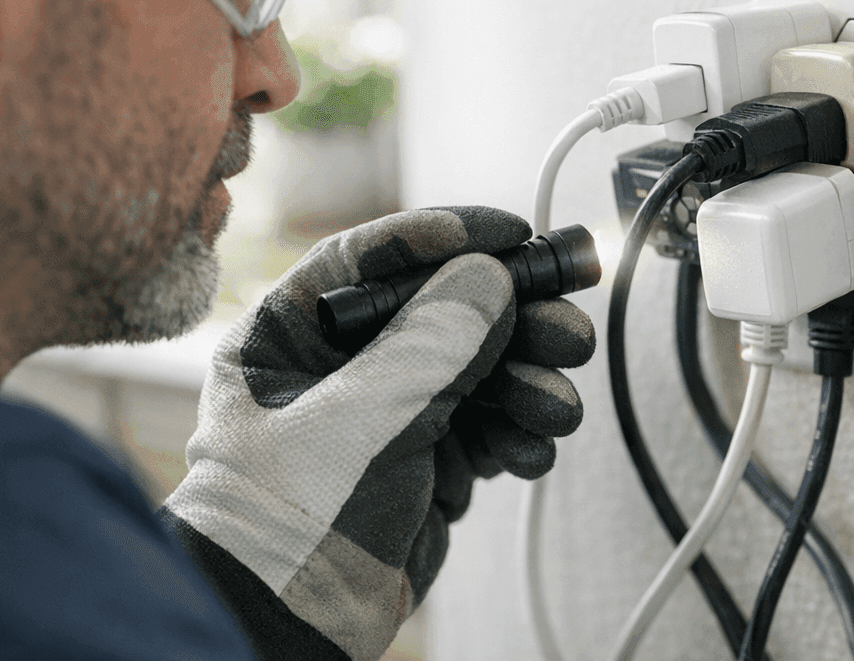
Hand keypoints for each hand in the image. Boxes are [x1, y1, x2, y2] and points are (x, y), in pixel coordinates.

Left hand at [164, 206, 592, 660]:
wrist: (288, 628)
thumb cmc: (288, 522)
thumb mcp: (361, 416)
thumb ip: (432, 340)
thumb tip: (490, 277)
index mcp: (291, 334)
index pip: (373, 259)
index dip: (446, 238)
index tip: (511, 232)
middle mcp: (340, 367)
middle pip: (442, 312)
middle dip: (512, 321)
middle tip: (566, 327)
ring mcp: (384, 416)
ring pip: (475, 371)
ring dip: (525, 382)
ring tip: (555, 403)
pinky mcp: (423, 463)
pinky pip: (484, 428)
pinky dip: (516, 433)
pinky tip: (533, 447)